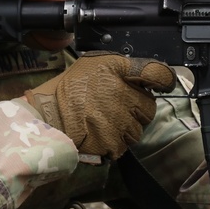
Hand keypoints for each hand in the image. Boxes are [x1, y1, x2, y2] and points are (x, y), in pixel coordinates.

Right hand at [25, 52, 175, 158]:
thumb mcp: (95, 62)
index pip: (158, 73)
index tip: (163, 84)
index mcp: (119, 71)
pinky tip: (99, 134)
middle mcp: (123, 95)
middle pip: (149, 108)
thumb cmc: (68, 88)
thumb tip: (147, 75)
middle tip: (117, 107)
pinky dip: (114, 143)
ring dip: (126, 128)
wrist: (45, 115)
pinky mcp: (112, 143)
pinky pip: (124, 146)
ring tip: (105, 121)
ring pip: (138, 130)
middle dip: (137, 109)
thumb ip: (123, 67)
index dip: (164, 79)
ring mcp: (118, 121)